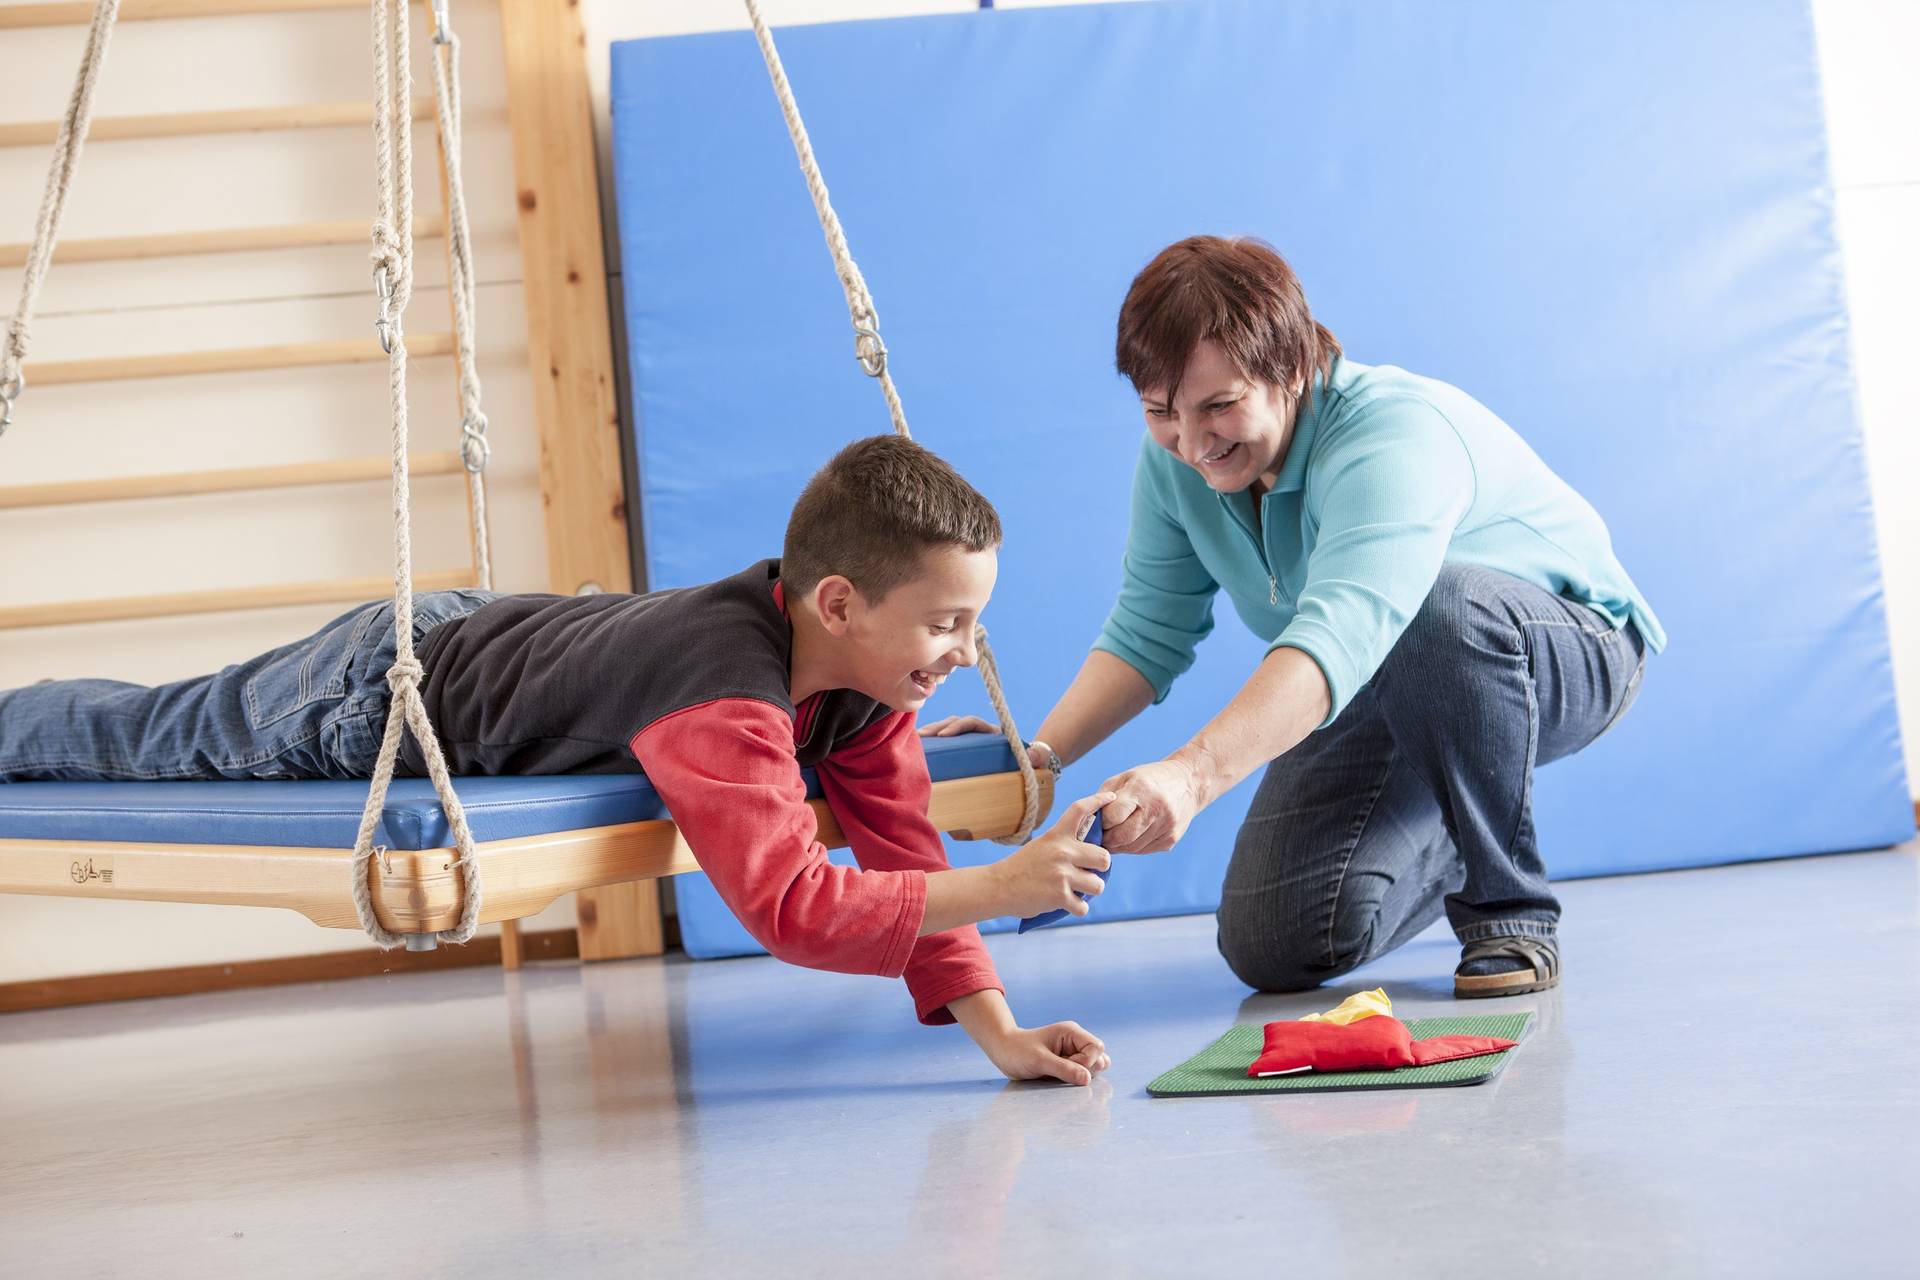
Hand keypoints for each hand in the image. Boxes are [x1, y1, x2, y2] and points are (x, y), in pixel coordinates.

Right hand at [919, 715, 1056, 774]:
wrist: (1029, 771)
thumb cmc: (1032, 767)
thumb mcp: (1036, 760)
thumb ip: (1038, 758)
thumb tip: (1031, 755)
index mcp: (994, 734)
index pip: (972, 722)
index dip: (958, 726)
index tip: (946, 736)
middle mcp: (981, 735)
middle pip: (955, 723)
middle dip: (938, 728)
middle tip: (923, 737)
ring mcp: (971, 742)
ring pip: (948, 731)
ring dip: (933, 733)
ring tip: (917, 741)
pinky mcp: (963, 752)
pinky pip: (946, 744)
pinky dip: (933, 744)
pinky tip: (918, 750)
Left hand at [979, 1020, 1110, 1086]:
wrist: (1004, 1052)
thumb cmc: (1018, 1051)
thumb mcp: (1038, 1061)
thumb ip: (1063, 1069)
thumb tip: (1087, 1079)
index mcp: (1071, 1032)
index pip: (1096, 1048)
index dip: (1086, 1062)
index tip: (1066, 1067)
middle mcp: (1076, 1042)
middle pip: (1100, 1059)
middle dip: (1086, 1070)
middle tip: (1061, 1071)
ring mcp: (1074, 1054)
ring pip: (1095, 1069)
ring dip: (1081, 1077)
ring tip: (1058, 1075)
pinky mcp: (1069, 1065)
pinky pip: (1083, 1075)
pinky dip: (1076, 1081)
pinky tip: (1059, 1080)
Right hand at [990, 793, 1113, 918]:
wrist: (997, 887)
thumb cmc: (1022, 868)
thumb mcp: (1042, 846)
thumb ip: (1065, 845)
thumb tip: (1094, 853)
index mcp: (1056, 835)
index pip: (1080, 810)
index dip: (1098, 800)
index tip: (1111, 797)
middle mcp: (1062, 852)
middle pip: (1104, 858)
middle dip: (1101, 868)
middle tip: (1088, 872)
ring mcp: (1062, 874)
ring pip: (1098, 885)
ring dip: (1089, 891)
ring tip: (1075, 890)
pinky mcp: (1059, 896)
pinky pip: (1083, 906)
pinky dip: (1076, 908)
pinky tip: (1065, 903)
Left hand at [1097, 758, 1204, 852]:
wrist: (1188, 783)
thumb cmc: (1148, 780)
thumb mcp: (1125, 778)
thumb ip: (1104, 798)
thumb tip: (1087, 823)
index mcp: (1141, 790)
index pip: (1113, 816)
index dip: (1101, 822)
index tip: (1096, 822)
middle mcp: (1156, 809)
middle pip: (1122, 837)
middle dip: (1106, 839)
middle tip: (1099, 836)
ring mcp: (1166, 827)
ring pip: (1131, 848)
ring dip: (1118, 845)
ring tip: (1114, 835)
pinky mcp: (1171, 839)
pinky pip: (1143, 850)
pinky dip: (1132, 846)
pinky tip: (1131, 836)